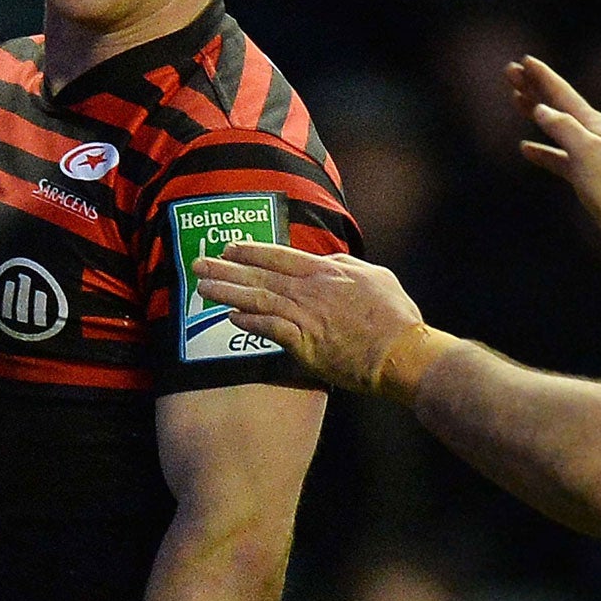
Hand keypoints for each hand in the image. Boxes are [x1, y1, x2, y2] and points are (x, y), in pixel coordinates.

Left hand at [193, 243, 425, 393]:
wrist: (402, 353)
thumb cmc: (396, 317)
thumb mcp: (375, 277)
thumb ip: (346, 266)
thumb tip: (326, 261)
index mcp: (327, 272)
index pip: (280, 256)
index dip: (251, 250)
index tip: (229, 247)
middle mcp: (310, 291)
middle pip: (260, 275)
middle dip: (226, 268)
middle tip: (198, 264)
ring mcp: (305, 317)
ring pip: (257, 299)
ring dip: (227, 292)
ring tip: (203, 288)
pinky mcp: (304, 345)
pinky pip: (268, 329)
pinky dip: (248, 322)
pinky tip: (230, 317)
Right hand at [506, 56, 600, 252]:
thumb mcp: (588, 152)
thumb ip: (564, 128)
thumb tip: (541, 109)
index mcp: (592, 124)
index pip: (562, 93)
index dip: (542, 77)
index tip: (524, 61)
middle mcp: (590, 134)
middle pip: (556, 104)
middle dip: (533, 87)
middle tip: (510, 71)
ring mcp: (588, 154)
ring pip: (554, 127)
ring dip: (535, 112)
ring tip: (516, 99)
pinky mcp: (585, 176)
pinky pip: (557, 157)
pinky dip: (541, 150)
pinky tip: (525, 149)